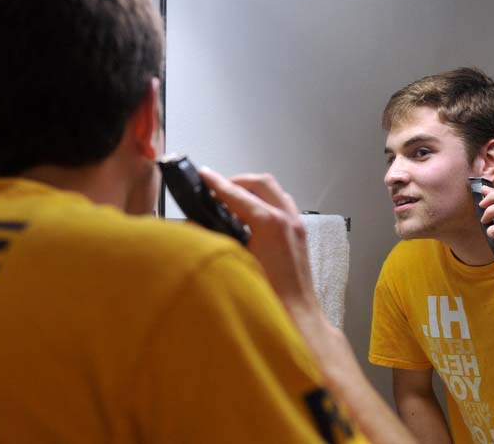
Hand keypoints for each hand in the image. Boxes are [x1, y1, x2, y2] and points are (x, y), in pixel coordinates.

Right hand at [199, 168, 317, 311]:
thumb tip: (194, 228)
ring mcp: (296, 226)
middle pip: (261, 183)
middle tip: (217, 188)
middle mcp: (286, 220)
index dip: (217, 183)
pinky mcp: (299, 236)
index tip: (204, 174)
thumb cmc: (268, 300)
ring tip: (233, 200)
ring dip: (253, 190)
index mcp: (270, 223)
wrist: (298, 318)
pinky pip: (283, 205)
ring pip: (274, 192)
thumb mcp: (234, 266)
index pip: (237, 194)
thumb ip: (213, 242)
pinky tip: (252, 217)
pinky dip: (266, 202)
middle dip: (237, 181)